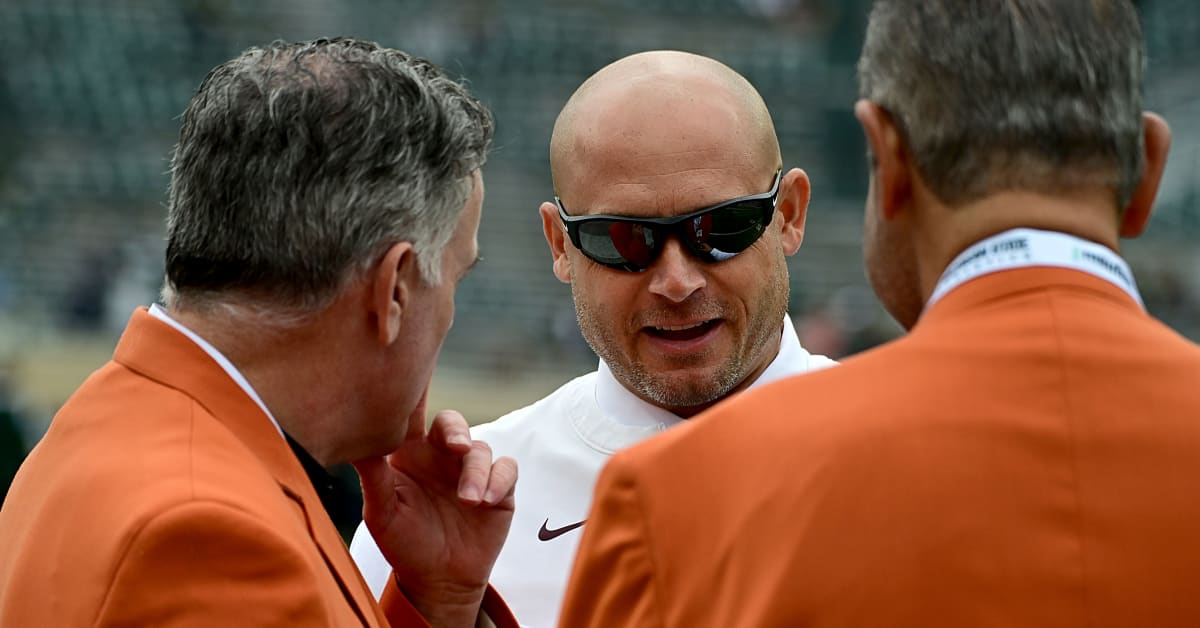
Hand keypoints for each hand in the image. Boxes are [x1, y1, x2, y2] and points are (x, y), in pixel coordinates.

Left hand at [354, 399, 516, 627]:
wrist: (438, 580)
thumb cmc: (404, 543)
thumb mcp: (382, 513)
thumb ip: (373, 476)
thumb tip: (358, 444)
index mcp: (409, 453)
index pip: (410, 415)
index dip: (413, 391)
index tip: (415, 368)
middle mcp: (441, 455)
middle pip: (452, 422)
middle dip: (457, 430)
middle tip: (457, 447)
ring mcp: (470, 470)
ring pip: (480, 449)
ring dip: (476, 472)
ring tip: (469, 500)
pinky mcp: (498, 488)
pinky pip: (506, 468)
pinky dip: (498, 480)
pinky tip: (486, 501)